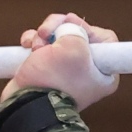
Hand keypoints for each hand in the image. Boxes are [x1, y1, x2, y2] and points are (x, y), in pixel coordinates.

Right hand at [1, 12, 119, 107]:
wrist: (26, 104)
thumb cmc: (54, 81)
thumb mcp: (74, 48)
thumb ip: (76, 30)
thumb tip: (67, 29)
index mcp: (104, 72)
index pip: (105, 38)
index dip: (87, 28)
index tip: (72, 27)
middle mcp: (87, 71)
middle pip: (78, 33)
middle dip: (59, 29)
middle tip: (46, 33)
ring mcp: (65, 70)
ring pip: (57, 37)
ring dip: (43, 35)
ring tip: (35, 46)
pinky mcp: (47, 69)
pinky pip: (43, 46)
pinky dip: (33, 41)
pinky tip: (26, 45)